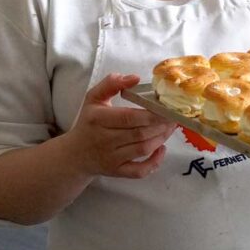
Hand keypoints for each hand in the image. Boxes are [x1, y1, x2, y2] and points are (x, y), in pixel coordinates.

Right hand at [62, 73, 177, 179]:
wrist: (75, 155)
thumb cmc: (89, 122)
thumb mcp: (94, 98)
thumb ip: (111, 84)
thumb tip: (135, 78)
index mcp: (98, 119)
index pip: (129, 117)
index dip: (152, 113)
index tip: (166, 107)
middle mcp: (104, 140)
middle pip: (140, 133)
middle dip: (161, 125)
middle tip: (174, 116)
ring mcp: (111, 158)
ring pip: (143, 149)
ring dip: (161, 138)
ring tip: (170, 127)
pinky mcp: (117, 172)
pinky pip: (139, 171)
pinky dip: (154, 162)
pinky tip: (162, 149)